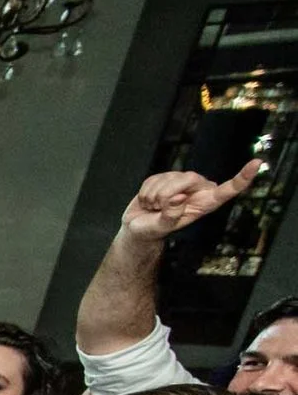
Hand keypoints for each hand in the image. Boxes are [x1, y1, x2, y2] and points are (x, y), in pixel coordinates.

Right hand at [122, 162, 259, 241]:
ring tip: (153, 207)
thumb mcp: (161, 228)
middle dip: (167, 193)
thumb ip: (170, 216)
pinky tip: (148, 200)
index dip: (242, 178)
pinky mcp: (165, 176)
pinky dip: (146, 192)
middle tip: (156, 208)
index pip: (228, 190)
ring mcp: (181, 182)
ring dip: (153, 195)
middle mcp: (197, 190)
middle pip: (189, 178)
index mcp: (205, 204)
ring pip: (169, 178)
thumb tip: (178, 197)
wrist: (137, 228)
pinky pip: (154, 178)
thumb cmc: (152, 231)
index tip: (257, 163)